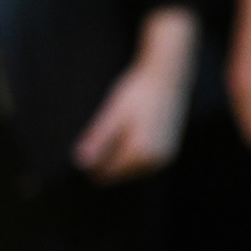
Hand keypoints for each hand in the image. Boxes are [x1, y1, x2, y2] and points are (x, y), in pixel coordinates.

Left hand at [74, 8, 196, 181]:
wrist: (169, 77)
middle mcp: (155, 160)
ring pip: (129, 169)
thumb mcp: (113, 112)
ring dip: (120, 154)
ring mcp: (164, 158)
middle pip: (117, 174)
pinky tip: (134, 130)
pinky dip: (133, 151)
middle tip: (113, 125)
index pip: (105, 174)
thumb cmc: (138, 91)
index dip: (93, 158)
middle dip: (108, 156)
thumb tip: (81, 163)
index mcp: (140, 152)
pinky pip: (141, 163)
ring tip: (126, 125)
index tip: (97, 134)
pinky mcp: (168, 153)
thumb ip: (98, 139)